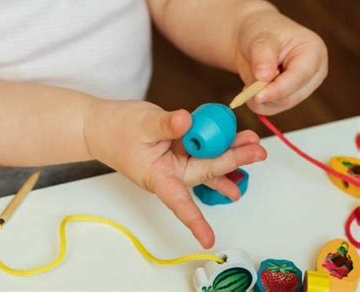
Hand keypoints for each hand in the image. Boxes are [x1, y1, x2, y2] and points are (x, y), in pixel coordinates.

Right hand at [84, 100, 265, 247]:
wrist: (103, 126)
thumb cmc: (116, 130)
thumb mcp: (141, 125)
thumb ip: (165, 125)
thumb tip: (186, 120)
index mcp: (158, 176)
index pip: (178, 202)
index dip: (194, 220)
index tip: (208, 240)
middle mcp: (171, 173)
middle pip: (205, 172)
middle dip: (231, 162)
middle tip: (257, 152)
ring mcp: (176, 161)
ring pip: (208, 160)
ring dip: (231, 153)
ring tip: (254, 147)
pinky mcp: (179, 149)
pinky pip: (203, 148)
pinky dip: (218, 144)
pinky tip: (238, 144)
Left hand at [235, 9, 327, 114]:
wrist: (251, 39)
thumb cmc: (260, 32)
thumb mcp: (260, 39)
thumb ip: (262, 56)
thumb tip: (264, 77)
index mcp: (314, 52)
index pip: (299, 77)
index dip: (278, 89)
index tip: (258, 96)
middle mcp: (313, 73)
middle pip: (291, 97)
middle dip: (265, 95)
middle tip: (246, 88)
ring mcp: (302, 88)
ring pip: (279, 106)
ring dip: (258, 99)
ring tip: (249, 82)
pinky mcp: (288, 98)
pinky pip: (271, 109)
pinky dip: (256, 104)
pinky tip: (251, 88)